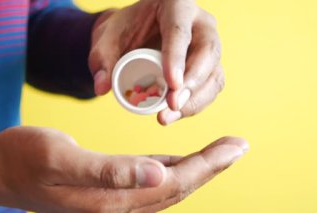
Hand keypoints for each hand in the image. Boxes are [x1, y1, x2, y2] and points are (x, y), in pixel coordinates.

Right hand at [0, 126, 247, 211]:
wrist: (0, 169)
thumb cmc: (24, 159)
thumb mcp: (60, 159)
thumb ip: (109, 172)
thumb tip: (158, 176)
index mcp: (111, 201)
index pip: (173, 186)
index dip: (208, 167)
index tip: (236, 147)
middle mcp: (118, 206)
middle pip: (178, 188)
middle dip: (212, 166)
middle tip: (239, 145)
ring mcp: (114, 199)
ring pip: (167, 186)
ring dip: (197, 168)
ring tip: (221, 151)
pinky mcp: (108, 187)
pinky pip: (150, 182)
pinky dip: (173, 169)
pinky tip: (185, 160)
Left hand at [89, 0, 222, 124]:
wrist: (135, 34)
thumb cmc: (123, 31)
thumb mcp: (106, 41)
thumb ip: (101, 60)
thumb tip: (102, 88)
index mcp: (175, 5)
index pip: (180, 30)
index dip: (177, 58)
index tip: (172, 84)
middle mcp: (199, 22)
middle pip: (208, 51)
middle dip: (192, 82)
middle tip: (172, 105)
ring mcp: (208, 44)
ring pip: (214, 73)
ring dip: (195, 100)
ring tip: (167, 117)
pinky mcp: (210, 65)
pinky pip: (211, 87)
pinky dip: (195, 104)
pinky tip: (175, 114)